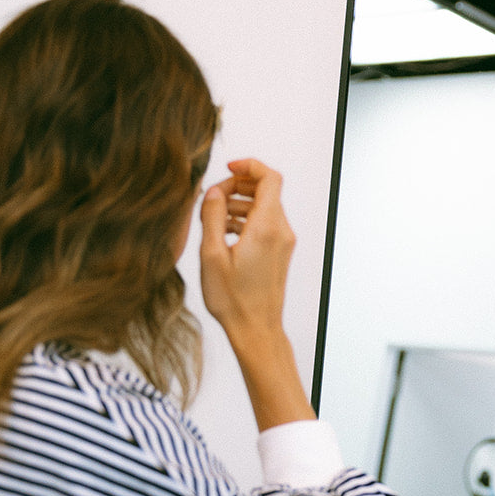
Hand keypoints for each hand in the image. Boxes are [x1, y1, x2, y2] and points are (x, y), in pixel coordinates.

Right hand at [199, 158, 294, 343]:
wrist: (256, 329)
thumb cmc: (233, 299)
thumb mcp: (212, 254)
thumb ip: (212, 216)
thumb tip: (213, 191)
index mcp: (267, 227)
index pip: (270, 178)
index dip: (248, 166)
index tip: (227, 168)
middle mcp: (281, 231)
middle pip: (265, 190)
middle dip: (237, 186)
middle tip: (212, 199)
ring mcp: (283, 243)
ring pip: (263, 207)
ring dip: (238, 205)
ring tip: (212, 219)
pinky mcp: (279, 253)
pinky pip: (264, 224)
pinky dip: (245, 220)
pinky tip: (223, 233)